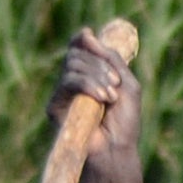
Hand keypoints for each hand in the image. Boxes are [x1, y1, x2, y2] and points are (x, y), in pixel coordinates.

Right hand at [51, 27, 141, 158]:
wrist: (117, 150)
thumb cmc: (125, 121)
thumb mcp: (126, 82)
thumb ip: (111, 57)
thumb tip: (86, 33)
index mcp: (90, 73)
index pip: (78, 46)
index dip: (82, 39)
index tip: (90, 35)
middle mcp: (73, 81)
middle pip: (76, 52)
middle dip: (99, 63)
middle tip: (115, 83)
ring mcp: (63, 93)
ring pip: (72, 65)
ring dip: (96, 76)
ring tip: (111, 96)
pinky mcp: (55, 106)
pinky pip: (68, 82)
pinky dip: (87, 85)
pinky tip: (102, 98)